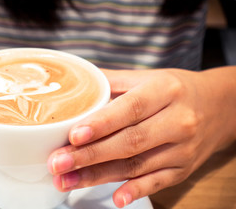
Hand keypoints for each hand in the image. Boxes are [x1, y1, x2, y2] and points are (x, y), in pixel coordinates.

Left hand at [47, 67, 235, 206]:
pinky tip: (116, 198)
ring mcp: (182, 149)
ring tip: (67, 180)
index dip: (101, 124)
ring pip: (137, 165)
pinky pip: (158, 182)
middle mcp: (177, 121)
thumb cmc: (175, 90)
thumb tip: (75, 85)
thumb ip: (112, 82)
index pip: (130, 109)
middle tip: (57, 163)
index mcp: (165, 91)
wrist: (217, 107)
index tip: (73, 136)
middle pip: (129, 142)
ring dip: (99, 176)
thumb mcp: (148, 78)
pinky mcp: (183, 169)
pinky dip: (136, 191)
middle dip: (89, 155)